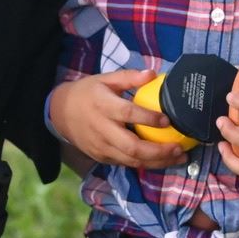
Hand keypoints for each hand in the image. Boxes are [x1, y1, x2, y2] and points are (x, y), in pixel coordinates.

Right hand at [48, 70, 190, 169]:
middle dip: (158, 151)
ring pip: (131, 160)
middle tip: (179, 148)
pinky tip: (162, 160)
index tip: (167, 120)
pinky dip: (146, 164)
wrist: (60, 113)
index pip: (127, 113)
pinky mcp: (102, 157)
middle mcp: (102, 129)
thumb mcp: (105, 79)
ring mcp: (101, 146)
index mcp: (103, 105)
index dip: (148, 118)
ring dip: (157, 162)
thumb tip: (152, 73)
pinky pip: (126, 163)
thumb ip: (128, 77)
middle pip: (131, 146)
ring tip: (178, 157)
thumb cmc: (87, 93)